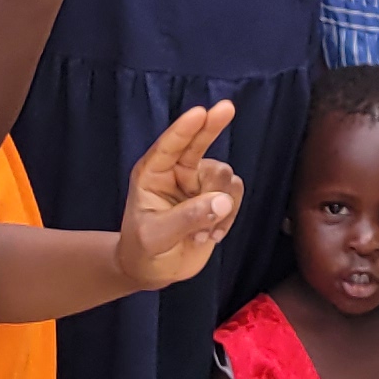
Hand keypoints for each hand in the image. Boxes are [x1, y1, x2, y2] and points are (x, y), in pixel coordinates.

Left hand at [116, 99, 241, 288]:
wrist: (155, 271)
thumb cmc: (143, 250)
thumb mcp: (157, 237)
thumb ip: (186, 218)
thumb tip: (222, 201)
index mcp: (152, 174)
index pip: (169, 146)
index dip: (184, 129)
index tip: (200, 113)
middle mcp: (177, 173)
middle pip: (199, 142)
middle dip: (212, 126)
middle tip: (227, 107)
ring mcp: (199, 184)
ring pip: (224, 176)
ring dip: (220, 206)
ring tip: (201, 232)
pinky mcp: (217, 199)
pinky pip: (235, 195)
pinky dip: (229, 217)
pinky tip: (211, 235)